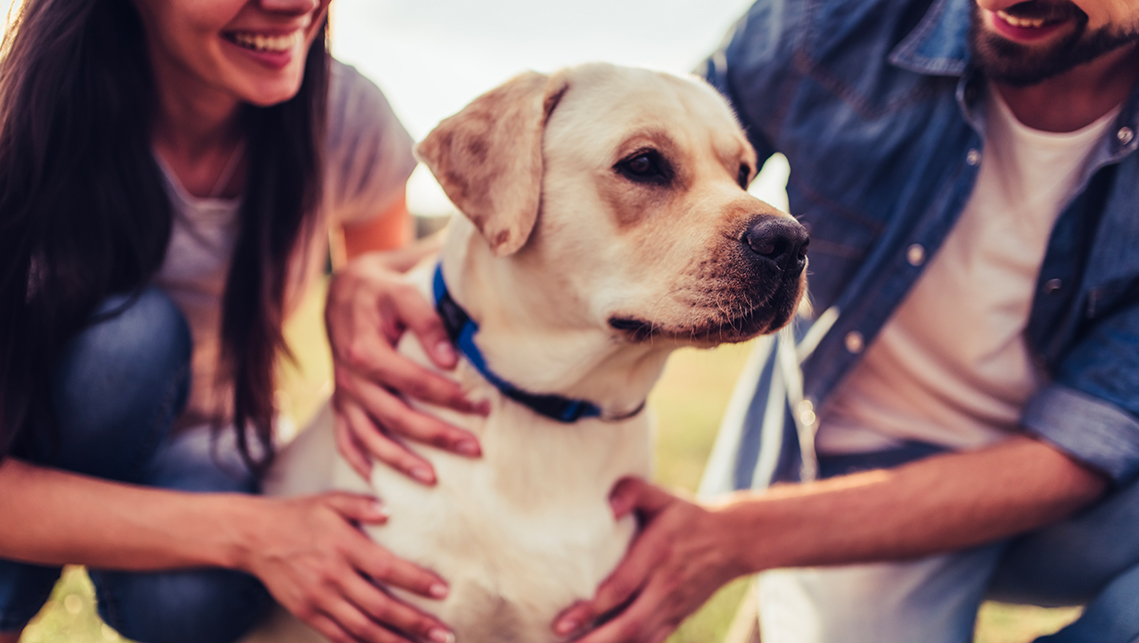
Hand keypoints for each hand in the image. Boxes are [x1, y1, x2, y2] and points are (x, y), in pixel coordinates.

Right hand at [242, 492, 454, 642]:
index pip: (386, 568)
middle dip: (415, 623)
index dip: (415, 581)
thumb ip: (361, 504)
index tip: (443, 591)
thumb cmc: (300, 515)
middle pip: (379, 606)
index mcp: (342, 546)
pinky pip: (338, 636)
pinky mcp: (306, 613)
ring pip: (362, 628)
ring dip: (393, 641)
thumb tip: (388, 511)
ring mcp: (318, 598)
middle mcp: (332, 576)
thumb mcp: (331, 501)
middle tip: (444, 635)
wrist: (254, 537)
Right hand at [326, 252, 486, 482]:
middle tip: (474, 449)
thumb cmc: (383, 291)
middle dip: (437, 436)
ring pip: (370, 437)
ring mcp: (343, 394)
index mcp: (365, 351)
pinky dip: (358, 461)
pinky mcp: (340, 403)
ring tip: (432, 479)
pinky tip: (377, 479)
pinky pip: (344, 438)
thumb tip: (450, 359)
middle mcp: (350, 378)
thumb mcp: (404, 294)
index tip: (482, 407)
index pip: (414, 382)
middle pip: (396, 417)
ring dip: (400, 461)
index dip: (450, 397)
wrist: (345, 290)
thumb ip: (427, 323)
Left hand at [553, 478, 745, 642]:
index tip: (563, 621)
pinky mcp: (678, 618)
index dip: (591, 608)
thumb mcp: (663, 496)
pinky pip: (653, 642)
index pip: (622, 587)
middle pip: (629, 623)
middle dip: (595, 640)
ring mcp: (674, 606)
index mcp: (658, 554)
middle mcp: (666, 585)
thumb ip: (633, 491)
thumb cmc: (687, 515)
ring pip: (640, 638)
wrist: (734, 540)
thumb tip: (608, 506)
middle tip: (561, 641)